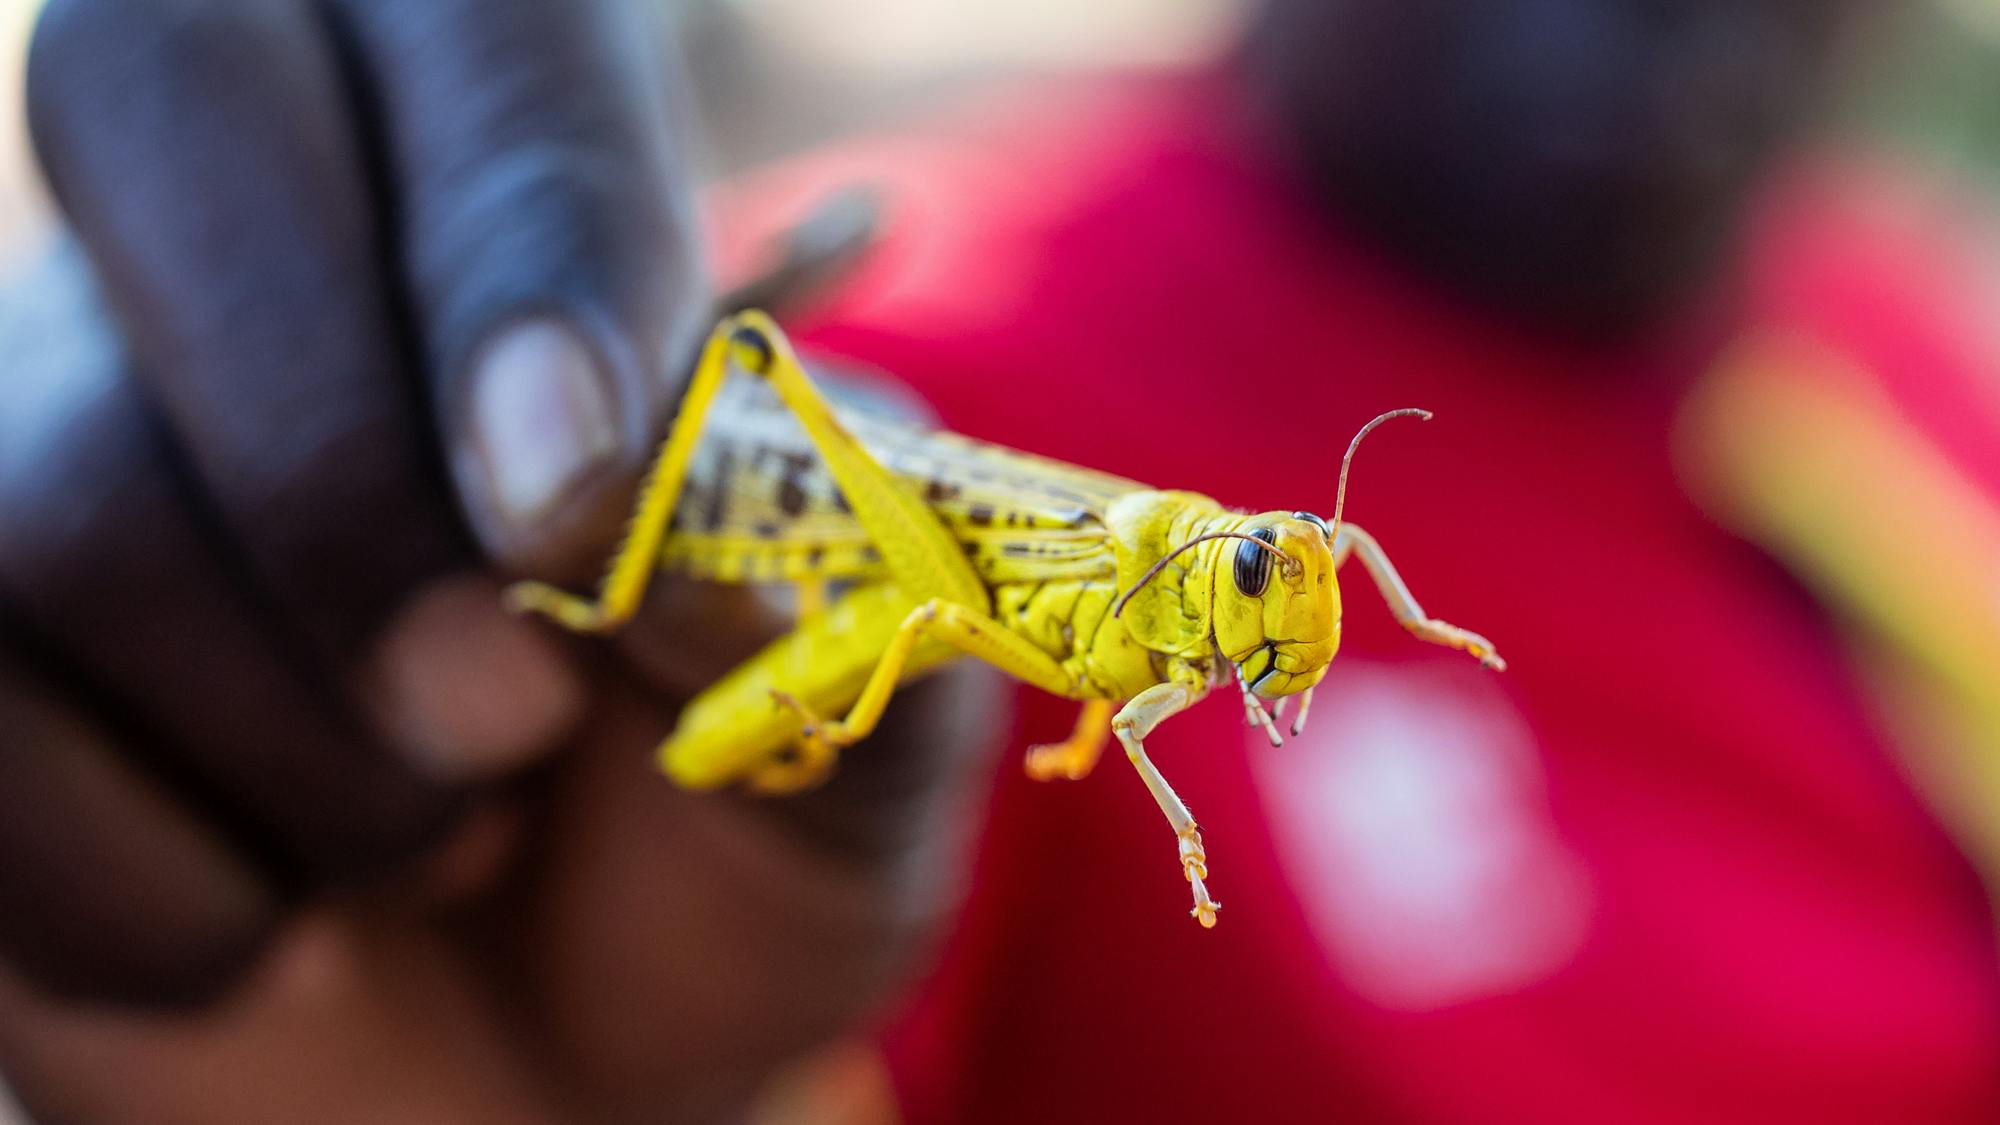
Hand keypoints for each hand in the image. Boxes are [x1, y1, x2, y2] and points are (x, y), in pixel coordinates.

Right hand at [0, 2, 993, 1119]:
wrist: (587, 1062)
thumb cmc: (736, 848)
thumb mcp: (864, 723)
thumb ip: (839, 568)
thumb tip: (679, 487)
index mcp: (527, 211)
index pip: (489, 27)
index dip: (525, 230)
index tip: (573, 486)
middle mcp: (262, 251)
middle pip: (163, 99)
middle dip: (353, 474)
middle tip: (509, 706)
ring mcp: (63, 427)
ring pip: (67, 490)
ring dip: (315, 749)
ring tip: (447, 822)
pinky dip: (188, 903)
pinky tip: (285, 904)